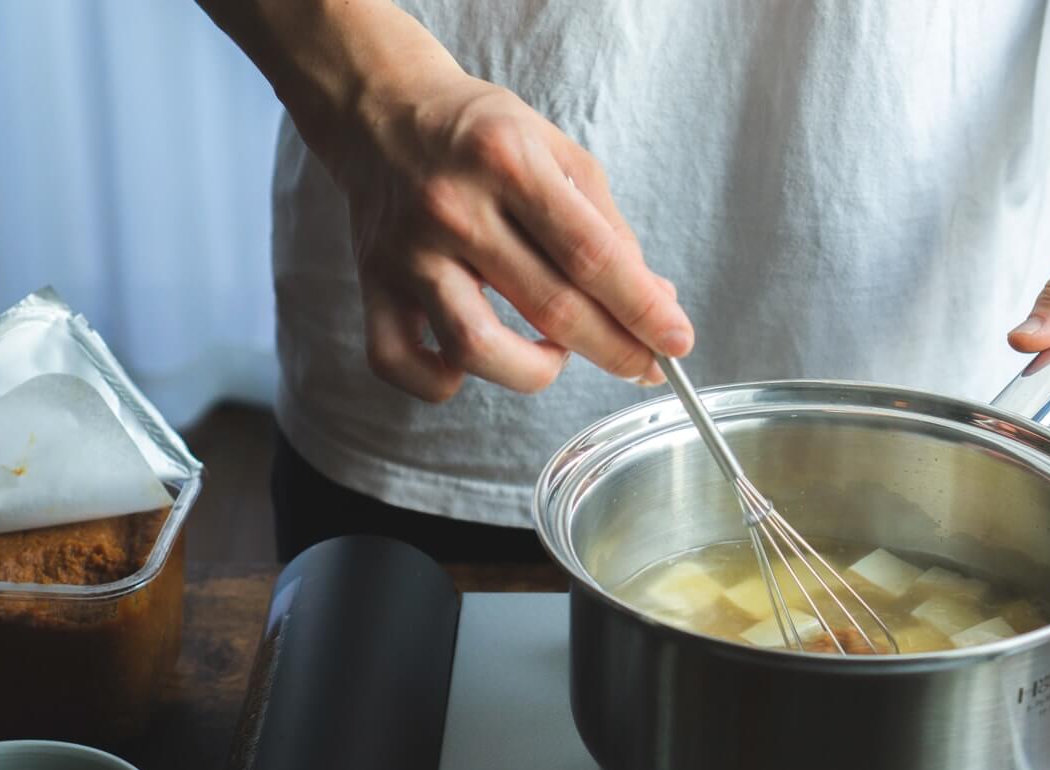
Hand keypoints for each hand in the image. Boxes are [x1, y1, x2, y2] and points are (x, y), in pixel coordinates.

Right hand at [313, 28, 691, 400]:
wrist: (380, 108)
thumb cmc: (481, 135)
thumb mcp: (558, 152)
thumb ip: (608, 227)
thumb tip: (654, 301)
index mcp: (509, 162)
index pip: (592, 255)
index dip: (642, 308)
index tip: (677, 342)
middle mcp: (454, 208)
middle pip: (550, 307)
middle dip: (614, 349)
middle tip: (644, 365)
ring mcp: (407, 252)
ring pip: (477, 348)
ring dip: (536, 370)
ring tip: (555, 355)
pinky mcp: (372, 283)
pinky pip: (399, 362)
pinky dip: (443, 381)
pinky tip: (474, 363)